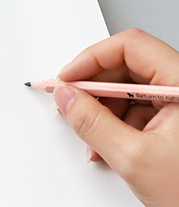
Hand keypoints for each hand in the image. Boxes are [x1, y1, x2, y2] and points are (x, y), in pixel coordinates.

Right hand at [54, 28, 178, 206]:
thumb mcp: (133, 158)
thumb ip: (93, 123)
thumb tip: (66, 97)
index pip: (131, 47)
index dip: (92, 59)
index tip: (67, 79)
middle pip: (129, 66)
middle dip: (94, 88)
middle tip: (70, 104)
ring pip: (131, 89)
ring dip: (104, 111)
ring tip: (93, 140)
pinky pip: (140, 109)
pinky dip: (118, 125)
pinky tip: (108, 148)